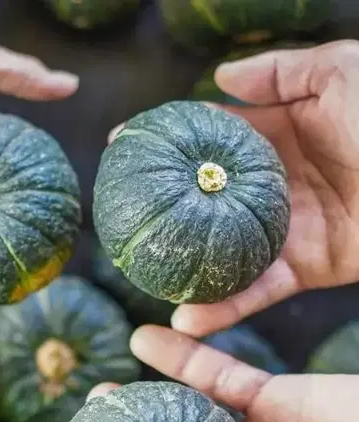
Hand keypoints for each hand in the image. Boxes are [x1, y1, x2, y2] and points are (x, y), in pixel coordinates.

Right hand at [108, 41, 358, 336]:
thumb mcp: (345, 74)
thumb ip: (284, 72)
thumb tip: (221, 78)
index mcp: (279, 137)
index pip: (210, 139)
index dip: (165, 141)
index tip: (122, 146)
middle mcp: (274, 185)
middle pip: (205, 199)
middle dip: (161, 209)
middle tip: (115, 218)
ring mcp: (285, 229)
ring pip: (221, 251)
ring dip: (182, 268)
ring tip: (141, 279)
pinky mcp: (303, 270)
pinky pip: (257, 290)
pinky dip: (224, 307)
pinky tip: (187, 319)